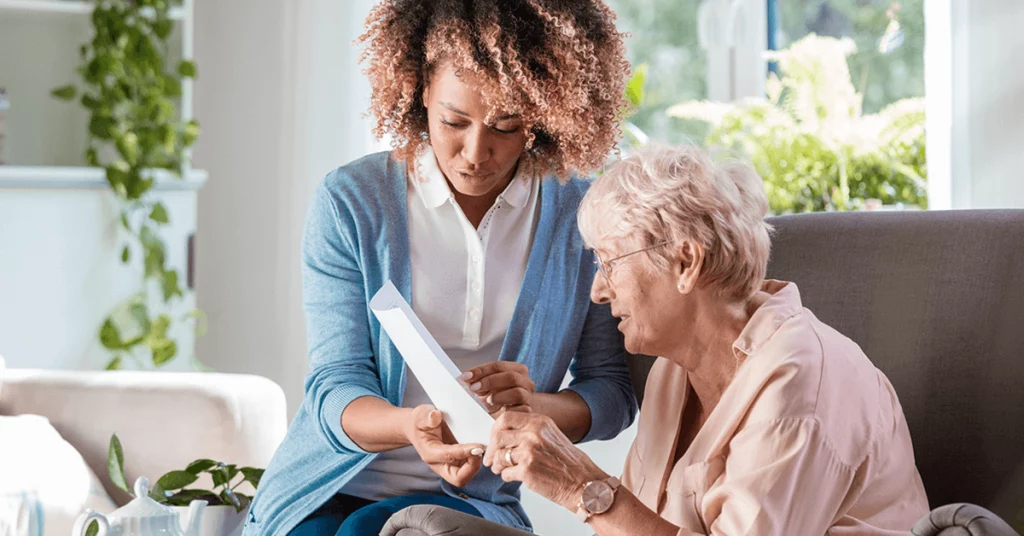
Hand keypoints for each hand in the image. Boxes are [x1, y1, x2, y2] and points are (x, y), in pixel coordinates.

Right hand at [404, 404, 484, 486]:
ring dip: (476, 463)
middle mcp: (440, 464)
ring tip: (483, 447)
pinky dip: (476, 460)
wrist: (418, 427)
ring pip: (466, 475)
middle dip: (472, 467)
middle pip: (459, 478)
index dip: (465, 452)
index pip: (449, 457)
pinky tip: (481, 447)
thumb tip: (435, 416)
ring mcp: (448, 466)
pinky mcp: (456, 463)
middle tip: (480, 450)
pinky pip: (469, 468)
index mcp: (430, 454)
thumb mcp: (421, 415)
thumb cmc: (420, 422)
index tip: (478, 446)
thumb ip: (427, 416)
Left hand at [460, 361, 534, 415]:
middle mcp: (526, 382)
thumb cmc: (495, 399)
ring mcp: (528, 397)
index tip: (465, 377)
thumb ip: (476, 380)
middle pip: (511, 376)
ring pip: (517, 393)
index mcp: (517, 370)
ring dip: (499, 396)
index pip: (498, 366)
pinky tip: (499, 412)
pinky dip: (507, 411)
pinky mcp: (528, 412)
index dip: (481, 370)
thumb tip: (464, 379)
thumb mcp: (484, 387)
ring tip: (488, 401)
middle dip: (489, 381)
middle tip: (473, 388)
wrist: (506, 418)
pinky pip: (520, 411)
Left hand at [483, 412, 609, 511]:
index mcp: (539, 422)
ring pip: (499, 456)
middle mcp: (533, 433)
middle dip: (492, 450)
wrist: (584, 484)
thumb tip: (502, 434)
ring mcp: (529, 452)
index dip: (495, 430)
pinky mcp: (527, 471)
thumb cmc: (568, 463)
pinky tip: (517, 477)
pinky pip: (505, 473)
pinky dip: (507, 477)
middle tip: (492, 460)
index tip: (494, 440)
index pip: (505, 418)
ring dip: (498, 465)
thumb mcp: (551, 436)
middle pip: (498, 437)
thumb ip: (529, 430)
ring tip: (504, 470)